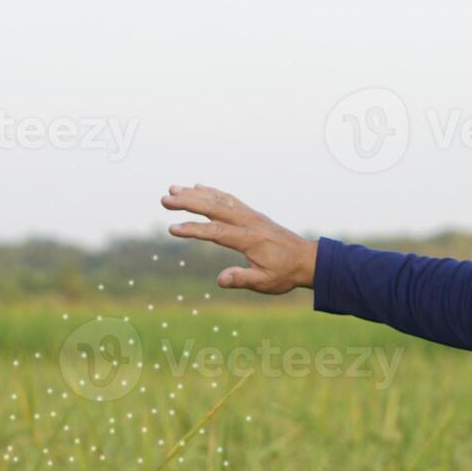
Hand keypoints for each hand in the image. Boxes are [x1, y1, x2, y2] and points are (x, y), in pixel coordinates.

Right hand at [162, 184, 317, 293]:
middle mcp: (248, 222)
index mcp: (249, 239)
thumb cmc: (285, 273)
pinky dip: (212, 192)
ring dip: (195, 193)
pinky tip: (198, 188)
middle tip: (164, 199)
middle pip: (213, 207)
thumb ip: (242, 280)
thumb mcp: (266, 283)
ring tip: (173, 189)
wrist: (307, 259)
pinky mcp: (252, 214)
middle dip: (188, 202)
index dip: (193, 230)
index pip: (215, 232)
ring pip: (219, 199)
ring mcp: (250, 215)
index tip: (172, 229)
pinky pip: (229, 199)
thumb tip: (220, 280)